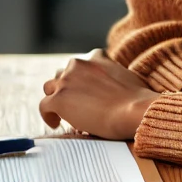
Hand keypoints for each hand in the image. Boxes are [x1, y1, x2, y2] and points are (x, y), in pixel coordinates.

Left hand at [40, 56, 157, 139]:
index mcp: (96, 57)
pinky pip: (44, 106)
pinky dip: (48, 115)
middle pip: (62, 74)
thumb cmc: (137, 98)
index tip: (85, 89)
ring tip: (62, 113)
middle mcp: (78, 64)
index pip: (82, 62)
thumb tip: (118, 89)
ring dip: (56, 98)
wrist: (133, 109)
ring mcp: (67, 81)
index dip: (82, 77)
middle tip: (74, 103)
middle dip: (67, 87)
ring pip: (50, 87)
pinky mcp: (59, 99)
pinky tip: (55, 123)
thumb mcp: (128, 76)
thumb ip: (115, 75)